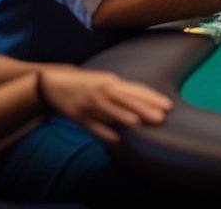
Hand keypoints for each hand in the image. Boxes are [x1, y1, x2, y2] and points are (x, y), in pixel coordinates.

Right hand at [38, 66, 171, 142]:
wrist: (52, 83)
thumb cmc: (86, 84)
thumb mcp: (105, 83)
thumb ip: (123, 91)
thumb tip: (147, 101)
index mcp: (111, 82)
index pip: (136, 90)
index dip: (152, 97)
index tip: (168, 105)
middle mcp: (102, 91)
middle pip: (126, 99)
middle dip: (144, 108)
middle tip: (161, 117)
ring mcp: (89, 103)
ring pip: (109, 110)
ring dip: (123, 117)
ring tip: (138, 123)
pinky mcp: (77, 115)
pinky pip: (92, 125)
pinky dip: (103, 132)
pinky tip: (115, 139)